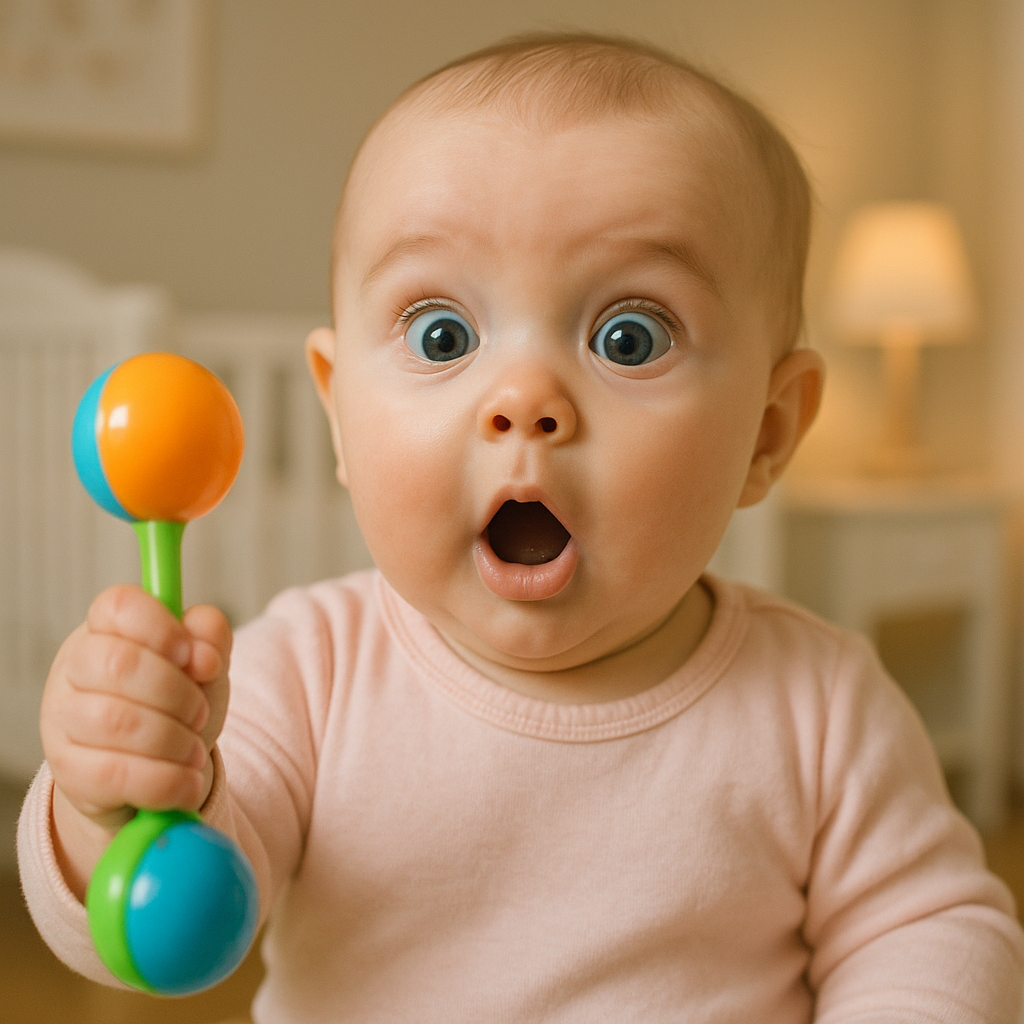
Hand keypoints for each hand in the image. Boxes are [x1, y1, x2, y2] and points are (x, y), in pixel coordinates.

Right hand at [40, 584, 231, 896]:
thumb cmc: (175, 701)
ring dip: (175, 739)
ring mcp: (64, 721)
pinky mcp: (68, 773)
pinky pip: (116, 774)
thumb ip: (210, 637)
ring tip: (194, 750)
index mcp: (106, 628)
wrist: (150, 768)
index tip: (196, 658)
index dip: (162, 628)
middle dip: (178, 693)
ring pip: (117, 721)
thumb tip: (204, 655)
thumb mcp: (202, 662)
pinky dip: (166, 781)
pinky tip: (187, 782)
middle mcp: (74, 669)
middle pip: (120, 664)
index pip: (120, 606)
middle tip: (200, 713)